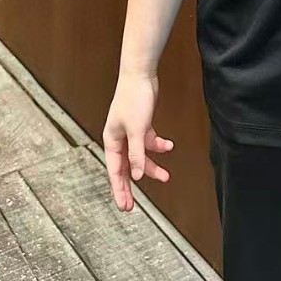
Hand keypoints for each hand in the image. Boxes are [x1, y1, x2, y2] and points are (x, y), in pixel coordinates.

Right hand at [103, 71, 173, 210]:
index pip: (115, 172)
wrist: (140, 75)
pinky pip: (149, 143)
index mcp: (112, 141)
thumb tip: (136, 176)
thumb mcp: (137, 130)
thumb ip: (137, 154)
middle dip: (131, 185)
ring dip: (152, 166)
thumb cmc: (133, 99)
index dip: (119, 190)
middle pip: (125, 167)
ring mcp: (130, 132)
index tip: (124, 206)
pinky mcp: (141, 125)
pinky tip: (169, 146)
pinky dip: (159, 146)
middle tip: (134, 205)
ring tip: (165, 176)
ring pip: (139, 157)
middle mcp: (119, 138)